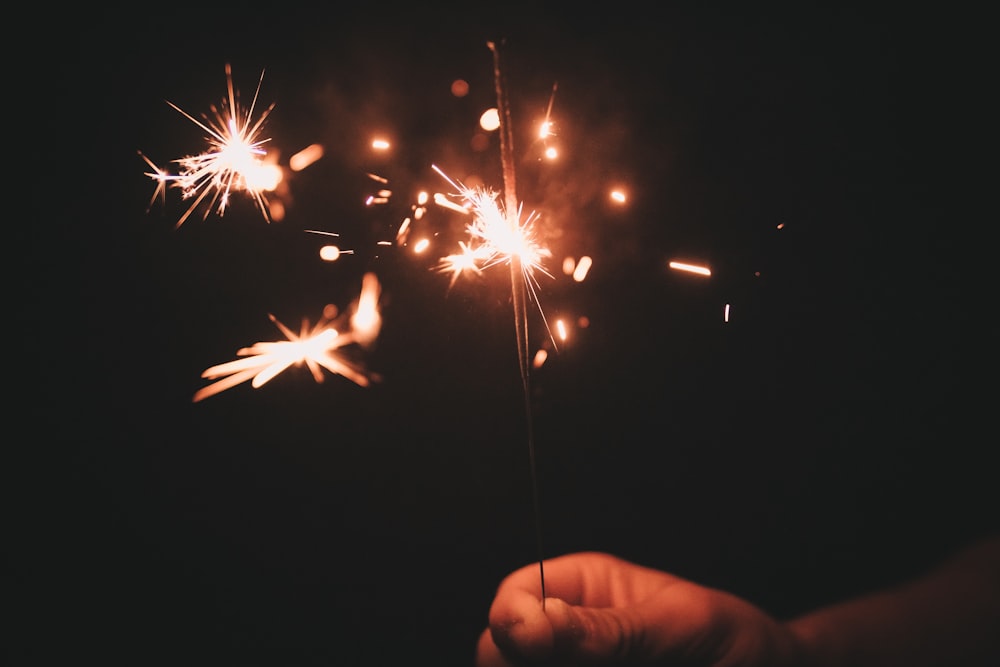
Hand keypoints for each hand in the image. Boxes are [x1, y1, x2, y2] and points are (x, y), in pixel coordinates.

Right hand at [476, 551, 802, 665]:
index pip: (513, 599)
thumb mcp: (677, 625)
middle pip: (502, 656)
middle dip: (534, 664)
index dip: (513, 623)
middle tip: (599, 666)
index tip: (534, 645)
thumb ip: (608, 629)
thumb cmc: (735, 642)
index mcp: (580, 588)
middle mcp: (565, 638)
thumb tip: (532, 623)